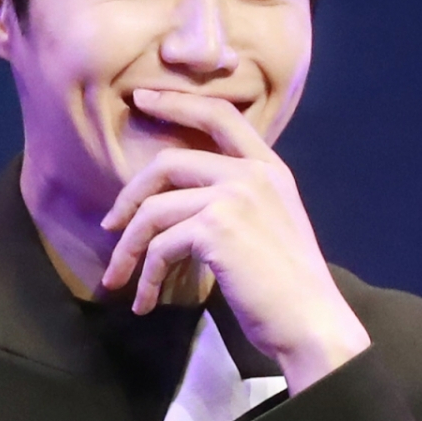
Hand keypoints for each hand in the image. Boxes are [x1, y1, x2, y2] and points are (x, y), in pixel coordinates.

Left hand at [100, 90, 369, 392]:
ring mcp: (234, 197)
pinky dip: (146, 275)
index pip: (219, 115)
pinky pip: (160, 244)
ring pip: (155, 209)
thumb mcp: (270, 228)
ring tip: (118, 278)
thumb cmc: (288, 290)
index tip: (141, 98)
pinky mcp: (216, 228)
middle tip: (111, 225)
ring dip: (129, 248)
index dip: (175, 102)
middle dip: (130, 196)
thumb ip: (238, 203)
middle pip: (169, 162)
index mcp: (270, 169)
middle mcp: (252, 174)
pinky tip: (145, 300)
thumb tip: (182, 209)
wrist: (310, 322)